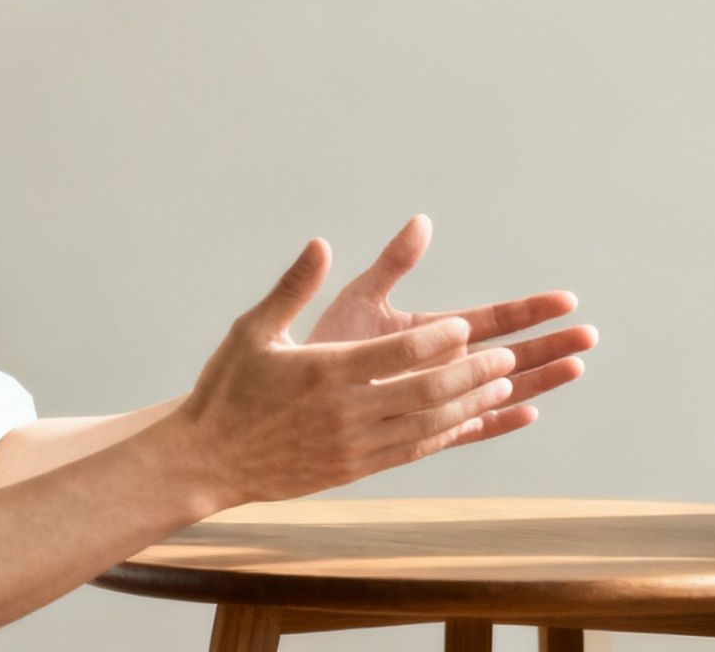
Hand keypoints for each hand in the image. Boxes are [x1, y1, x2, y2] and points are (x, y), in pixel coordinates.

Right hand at [174, 237, 522, 505]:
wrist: (206, 460)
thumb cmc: (228, 388)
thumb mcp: (254, 329)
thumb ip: (293, 287)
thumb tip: (321, 243)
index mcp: (323, 373)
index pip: (396, 355)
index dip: (438, 342)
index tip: (468, 327)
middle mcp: (343, 414)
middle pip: (425, 394)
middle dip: (472, 373)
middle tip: (507, 355)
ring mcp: (351, 447)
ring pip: (427, 427)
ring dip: (470, 404)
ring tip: (504, 382)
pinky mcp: (354, 470)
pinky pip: (414, 451)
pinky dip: (449, 433)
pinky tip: (472, 418)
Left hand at [307, 215, 596, 437]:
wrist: (288, 397)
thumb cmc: (322, 343)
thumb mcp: (360, 297)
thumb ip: (394, 264)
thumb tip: (422, 222)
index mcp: (433, 332)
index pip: (492, 319)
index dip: (529, 310)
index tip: (566, 299)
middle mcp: (442, 365)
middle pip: (508, 354)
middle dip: (549, 345)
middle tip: (590, 336)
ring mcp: (435, 398)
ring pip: (498, 390)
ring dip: (537, 380)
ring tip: (576, 368)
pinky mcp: (422, 429)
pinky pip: (466, 429)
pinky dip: (496, 421)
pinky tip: (527, 412)